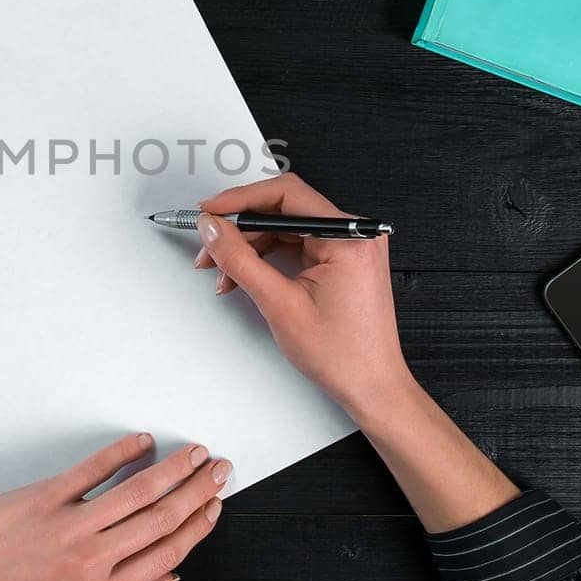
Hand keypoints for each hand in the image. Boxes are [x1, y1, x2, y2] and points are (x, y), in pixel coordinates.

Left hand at [0, 433, 227, 580]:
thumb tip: (168, 576)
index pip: (168, 552)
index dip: (199, 524)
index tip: (215, 504)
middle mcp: (91, 561)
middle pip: (162, 518)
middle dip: (198, 490)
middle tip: (217, 469)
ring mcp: (69, 526)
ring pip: (137, 491)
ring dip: (173, 468)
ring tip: (191, 452)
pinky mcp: (43, 497)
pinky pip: (93, 469)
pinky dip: (123, 451)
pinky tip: (141, 441)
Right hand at [192, 173, 411, 419]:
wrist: (371, 386)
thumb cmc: (343, 354)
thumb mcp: (280, 304)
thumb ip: (240, 260)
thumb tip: (213, 229)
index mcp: (349, 237)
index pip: (286, 194)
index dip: (240, 199)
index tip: (210, 210)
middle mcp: (354, 234)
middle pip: (283, 210)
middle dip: (240, 229)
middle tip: (209, 246)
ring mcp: (349, 246)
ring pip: (285, 228)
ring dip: (250, 246)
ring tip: (222, 271)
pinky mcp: (341, 259)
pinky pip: (296, 244)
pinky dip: (267, 257)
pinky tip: (244, 275)